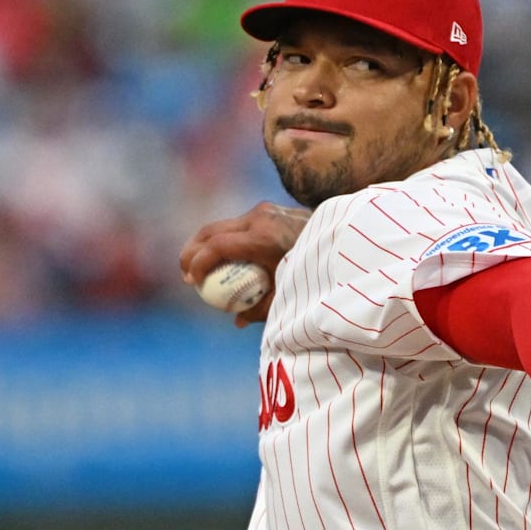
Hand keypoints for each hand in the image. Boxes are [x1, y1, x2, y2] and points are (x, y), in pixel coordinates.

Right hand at [179, 201, 310, 325]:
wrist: (344, 240)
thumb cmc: (317, 271)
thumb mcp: (288, 293)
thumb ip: (260, 308)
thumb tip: (236, 321)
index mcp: (263, 238)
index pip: (217, 246)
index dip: (198, 264)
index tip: (192, 282)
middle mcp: (260, 218)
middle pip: (211, 231)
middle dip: (192, 252)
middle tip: (186, 275)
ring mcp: (265, 210)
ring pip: (222, 225)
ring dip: (206, 245)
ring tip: (199, 267)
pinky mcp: (270, 209)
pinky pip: (238, 224)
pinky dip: (225, 240)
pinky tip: (223, 258)